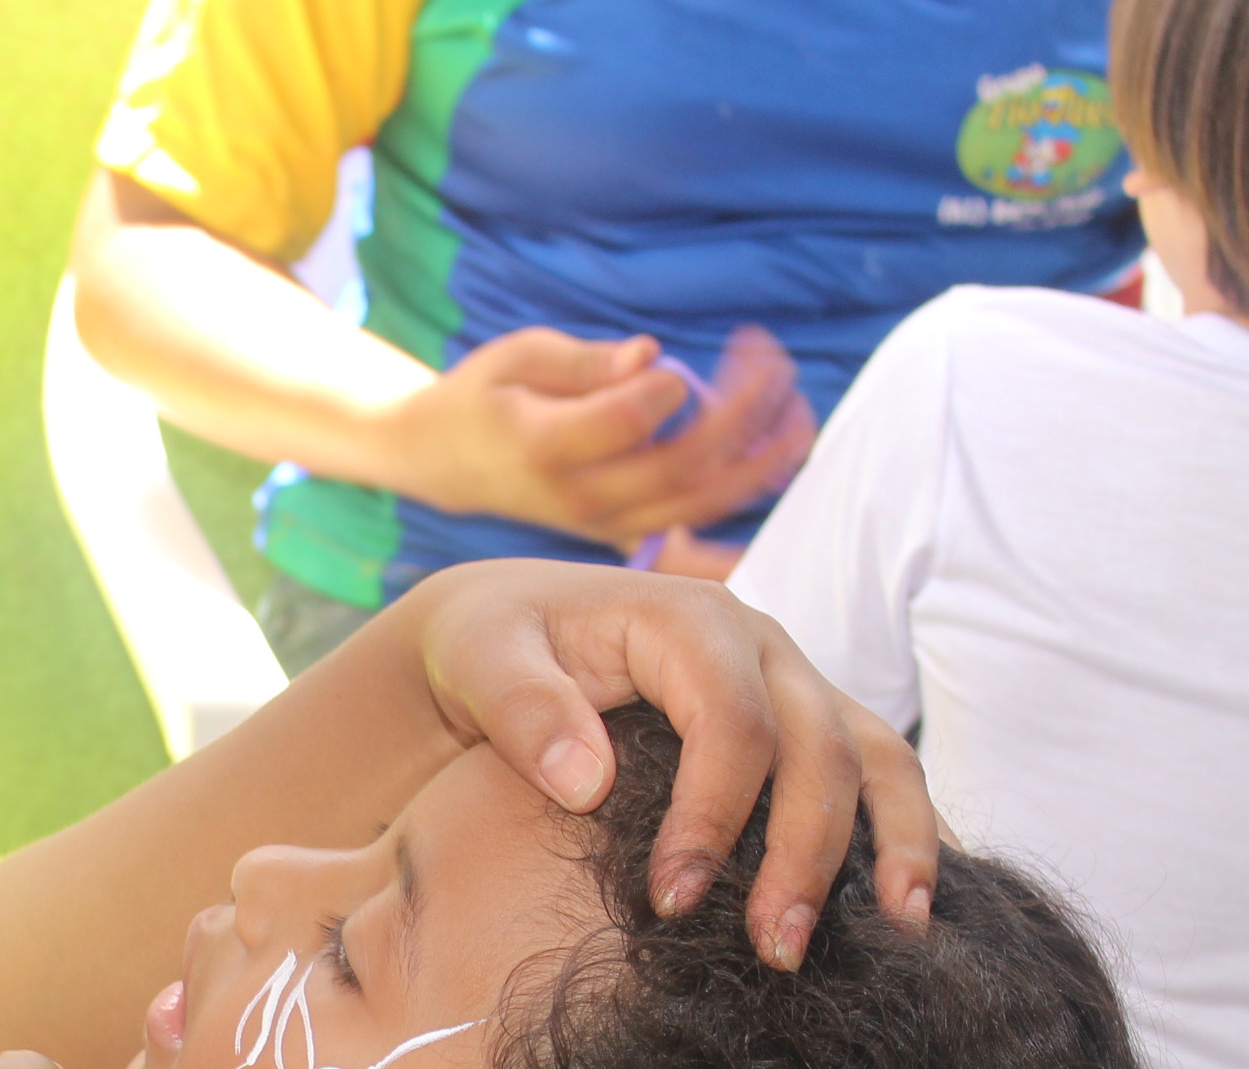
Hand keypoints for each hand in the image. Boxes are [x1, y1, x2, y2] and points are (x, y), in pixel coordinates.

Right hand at [388, 324, 815, 548]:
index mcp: (547, 446)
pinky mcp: (625, 532)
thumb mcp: (519, 357)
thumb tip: (652, 355)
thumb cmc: (488, 396)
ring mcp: (607, 522)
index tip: (678, 365)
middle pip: (682, 465)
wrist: (450, 464)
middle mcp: (582, 496)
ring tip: (798, 409)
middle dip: (741, 412)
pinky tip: (784, 465)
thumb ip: (586, 363)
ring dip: (760, 458)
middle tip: (776, 364)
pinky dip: (743, 502)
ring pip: (701, 500)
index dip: (665, 391)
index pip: (625, 424)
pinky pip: (696, 533)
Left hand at [399, 561, 936, 960]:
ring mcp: (797, 685)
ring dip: (895, 846)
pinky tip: (915, 909)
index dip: (712, 816)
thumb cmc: (494, 646)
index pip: (732, 722)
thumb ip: (523, 710)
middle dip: (804, 856)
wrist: (516, 631)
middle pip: (819, 748)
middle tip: (776, 952)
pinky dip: (909, 836)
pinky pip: (883, 774)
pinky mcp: (810, 725)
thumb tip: (586, 784)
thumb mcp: (479, 658)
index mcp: (690, 622)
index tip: (670, 902)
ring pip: (877, 757)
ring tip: (898, 935)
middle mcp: (764, 648)